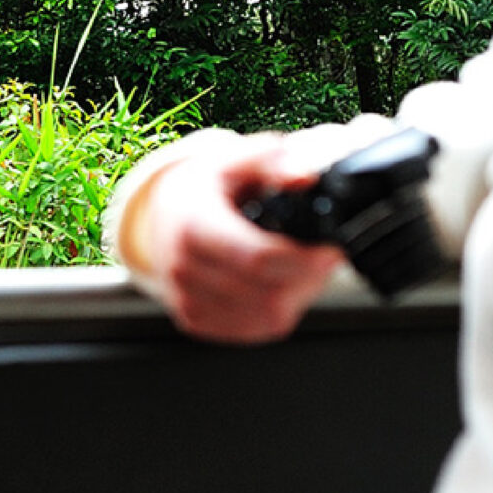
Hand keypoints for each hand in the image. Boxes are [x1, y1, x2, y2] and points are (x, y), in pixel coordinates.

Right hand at [124, 120, 392, 343]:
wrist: (161, 214)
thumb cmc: (203, 188)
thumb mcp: (236, 160)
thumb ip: (274, 162)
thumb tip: (304, 177)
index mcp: (193, 225)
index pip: (258, 258)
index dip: (306, 260)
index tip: (331, 249)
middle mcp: (183, 267)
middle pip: (268, 295)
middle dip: (309, 280)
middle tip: (323, 260)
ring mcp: (186, 298)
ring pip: (265, 319)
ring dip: (297, 300)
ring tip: (302, 272)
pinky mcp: (193, 320)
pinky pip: (252, 331)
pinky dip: (276, 315)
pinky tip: (279, 288)